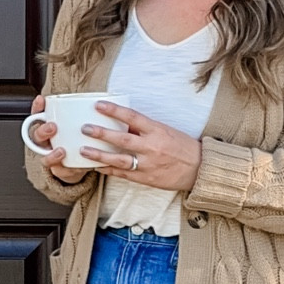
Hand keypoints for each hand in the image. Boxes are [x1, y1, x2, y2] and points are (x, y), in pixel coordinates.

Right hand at [24, 93, 88, 182]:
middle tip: (53, 127)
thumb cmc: (75, 139)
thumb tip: (99, 98)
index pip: (37, 116)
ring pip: (45, 157)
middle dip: (43, 131)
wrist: (78, 163)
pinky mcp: (60, 170)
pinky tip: (78, 166)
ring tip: (62, 151)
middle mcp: (46, 142)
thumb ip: (81, 114)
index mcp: (48, 128)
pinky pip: (60, 171)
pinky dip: (67, 169)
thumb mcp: (77, 125)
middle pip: (37, 136)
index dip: (37, 108)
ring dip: (52, 155)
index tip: (42, 100)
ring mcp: (51, 157)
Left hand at [81, 101, 203, 191]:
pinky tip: (96, 166)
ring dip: (99, 155)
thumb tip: (122, 123)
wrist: (199, 169)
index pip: (132, 117)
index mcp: (157, 131)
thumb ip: (144, 128)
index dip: (114, 110)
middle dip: (102, 133)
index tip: (99, 105)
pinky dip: (108, 170)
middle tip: (85, 128)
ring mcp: (148, 164)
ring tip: (84, 150)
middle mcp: (151, 147)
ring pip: (119, 159)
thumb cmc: (182, 147)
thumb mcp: (165, 131)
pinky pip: (123, 174)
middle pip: (122, 139)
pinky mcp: (146, 178)